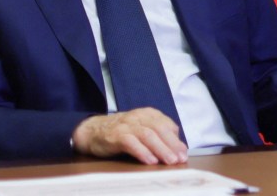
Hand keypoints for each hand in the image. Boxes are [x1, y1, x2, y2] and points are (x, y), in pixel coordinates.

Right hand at [71, 107, 187, 164]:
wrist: (93, 131)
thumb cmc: (122, 132)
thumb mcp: (142, 128)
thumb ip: (159, 134)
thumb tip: (178, 147)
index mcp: (148, 114)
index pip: (167, 125)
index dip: (176, 140)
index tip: (184, 154)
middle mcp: (139, 116)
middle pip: (159, 129)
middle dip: (172, 145)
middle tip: (180, 159)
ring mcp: (127, 125)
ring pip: (148, 135)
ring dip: (161, 149)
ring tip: (169, 161)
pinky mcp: (116, 135)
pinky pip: (131, 142)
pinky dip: (142, 151)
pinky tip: (150, 160)